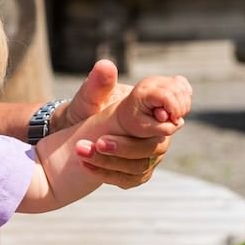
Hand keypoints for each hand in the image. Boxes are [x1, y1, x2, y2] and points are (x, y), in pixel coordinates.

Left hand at [58, 61, 188, 188]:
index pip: (170, 112)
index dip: (156, 121)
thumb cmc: (84, 110)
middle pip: (156, 146)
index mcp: (150, 108)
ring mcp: (149, 152)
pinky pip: (130, 179)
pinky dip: (107, 174)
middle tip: (99, 143)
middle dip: (127, 146)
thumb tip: (106, 66)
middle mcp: (155, 131)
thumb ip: (97, 85)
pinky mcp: (137, 171)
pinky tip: (86, 166)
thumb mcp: (89, 97)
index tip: (124, 126)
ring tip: (82, 153)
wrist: (74, 134)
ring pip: (142, 165)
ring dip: (111, 162)